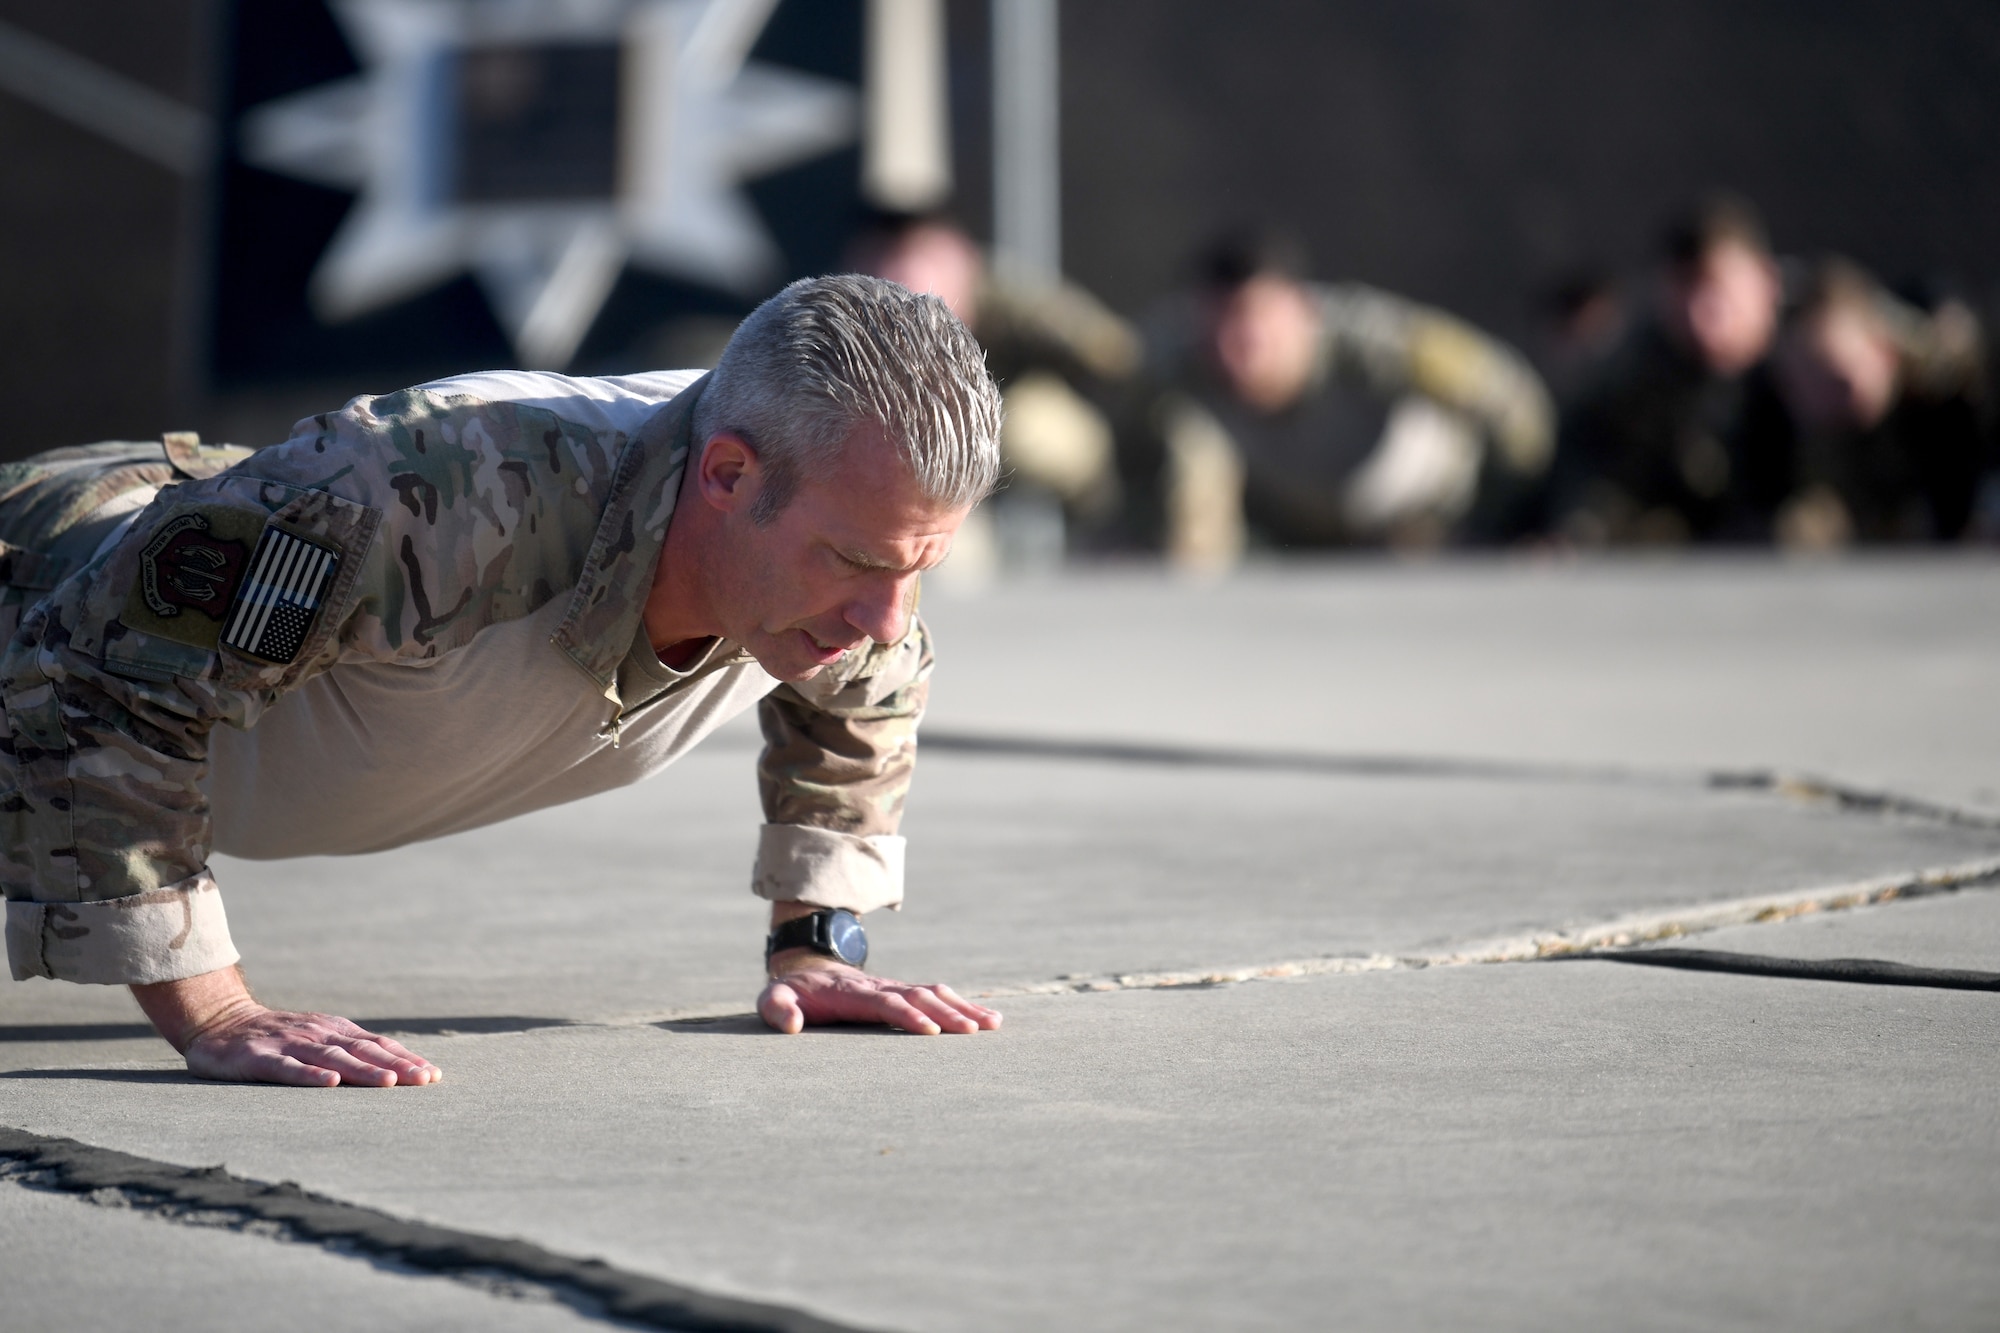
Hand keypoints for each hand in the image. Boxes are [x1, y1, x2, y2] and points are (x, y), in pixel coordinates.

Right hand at [130, 966, 440, 1087]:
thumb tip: (396, 1069)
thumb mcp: (318, 1039)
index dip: (406, 1059)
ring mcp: (291, 1044)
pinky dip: (310, 1076)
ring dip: (364, 1071)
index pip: (378, 1045)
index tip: (433, 1075)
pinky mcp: (261, 1058)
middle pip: (364, 1051)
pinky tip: (330, 1084)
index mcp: (336, 1031)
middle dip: (398, 1066)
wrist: (220, 1021)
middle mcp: (319, 1034)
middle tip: (425, 1081)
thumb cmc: (278, 1037)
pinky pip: (288, 1069)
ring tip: (390, 1083)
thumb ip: (349, 1051)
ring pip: (333, 1058)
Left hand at [759, 952, 1002, 1035]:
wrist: (808, 969)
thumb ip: (778, 1009)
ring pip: (935, 993)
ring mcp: (896, 988)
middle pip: (919, 997)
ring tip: (993, 1024)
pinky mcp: (906, 993)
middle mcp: (880, 986)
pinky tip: (989, 1019)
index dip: (907, 1015)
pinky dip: (965, 1005)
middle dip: (947, 1014)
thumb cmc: (791, 993)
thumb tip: (792, 1025)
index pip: (885, 1003)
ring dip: (963, 1008)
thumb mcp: (772, 999)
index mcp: (852, 993)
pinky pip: (939, 996)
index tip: (930, 1031)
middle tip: (973, 1032)